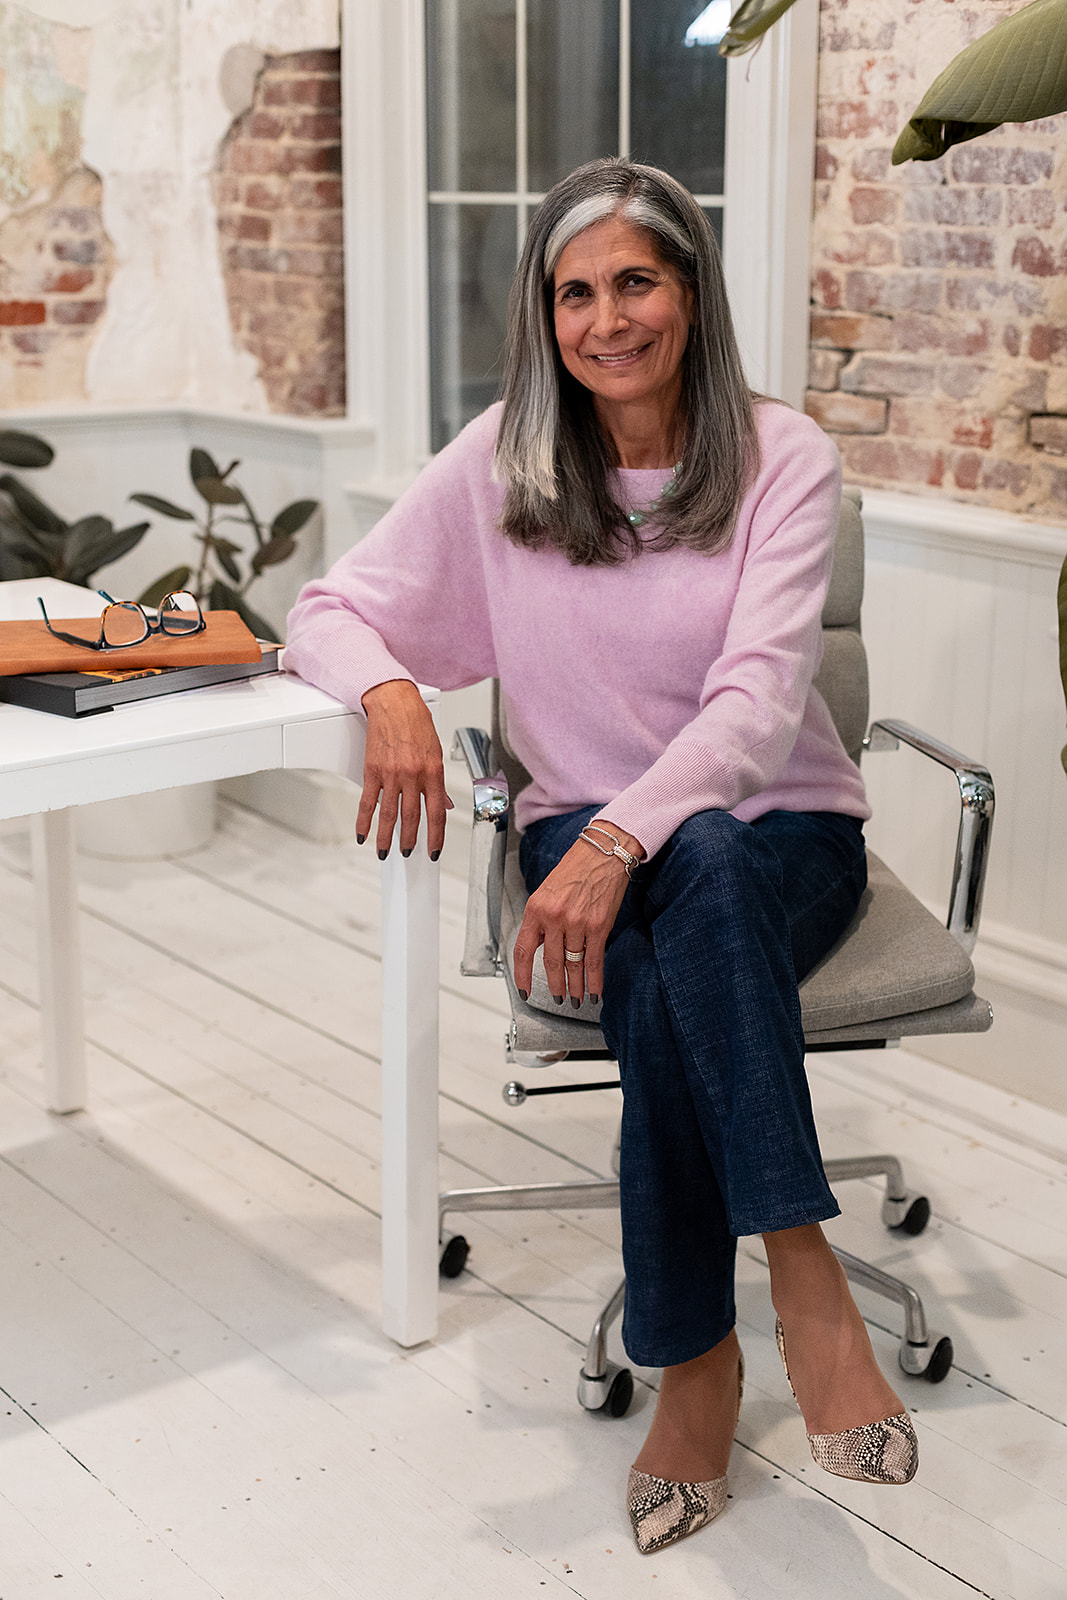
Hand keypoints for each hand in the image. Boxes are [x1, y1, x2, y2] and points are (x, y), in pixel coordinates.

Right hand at [357, 679, 452, 857]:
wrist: (393, 702)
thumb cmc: (416, 722)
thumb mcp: (436, 752)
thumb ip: (438, 782)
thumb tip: (444, 804)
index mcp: (432, 772)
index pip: (437, 812)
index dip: (436, 836)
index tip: (434, 850)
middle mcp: (412, 775)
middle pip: (412, 817)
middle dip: (410, 840)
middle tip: (409, 853)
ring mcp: (391, 774)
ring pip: (389, 814)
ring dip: (387, 837)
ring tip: (386, 852)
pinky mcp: (372, 771)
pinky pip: (367, 802)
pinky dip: (364, 821)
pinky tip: (363, 834)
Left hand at [513, 820, 642, 1004]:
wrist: (602, 854)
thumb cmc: (575, 870)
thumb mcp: (546, 892)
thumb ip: (541, 921)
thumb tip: (540, 947)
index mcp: (536, 908)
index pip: (524, 950)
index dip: (522, 975)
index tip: (524, 990)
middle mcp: (555, 917)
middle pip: (551, 963)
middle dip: (554, 986)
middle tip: (557, 999)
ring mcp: (577, 923)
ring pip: (573, 965)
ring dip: (575, 987)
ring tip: (576, 999)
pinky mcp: (599, 926)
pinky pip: (594, 960)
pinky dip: (595, 980)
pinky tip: (594, 991)